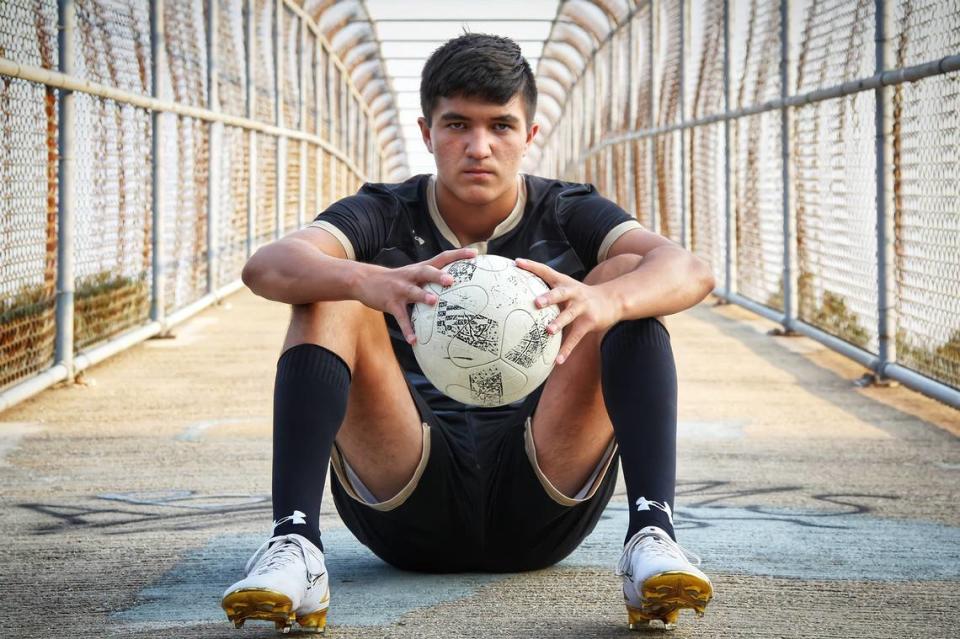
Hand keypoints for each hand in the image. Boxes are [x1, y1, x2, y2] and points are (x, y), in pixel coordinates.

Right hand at [355, 248, 477, 343]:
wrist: (364, 280)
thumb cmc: (396, 280)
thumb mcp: (413, 275)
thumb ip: (431, 279)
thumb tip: (457, 286)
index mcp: (420, 269)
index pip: (442, 258)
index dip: (458, 255)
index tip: (475, 253)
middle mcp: (411, 276)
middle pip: (426, 272)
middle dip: (439, 275)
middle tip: (452, 280)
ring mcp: (400, 289)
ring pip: (412, 292)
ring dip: (423, 296)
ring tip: (434, 302)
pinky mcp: (390, 303)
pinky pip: (400, 318)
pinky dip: (407, 329)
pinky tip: (414, 340)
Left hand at [515, 258, 621, 364]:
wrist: (612, 300)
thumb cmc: (581, 296)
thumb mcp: (567, 288)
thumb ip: (548, 290)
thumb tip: (521, 295)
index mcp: (564, 283)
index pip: (546, 271)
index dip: (532, 266)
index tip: (516, 262)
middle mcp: (573, 293)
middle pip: (560, 293)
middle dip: (549, 297)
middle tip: (536, 302)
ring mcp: (582, 307)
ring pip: (569, 315)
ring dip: (559, 323)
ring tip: (548, 331)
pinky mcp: (589, 322)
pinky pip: (575, 337)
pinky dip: (566, 349)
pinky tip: (558, 360)